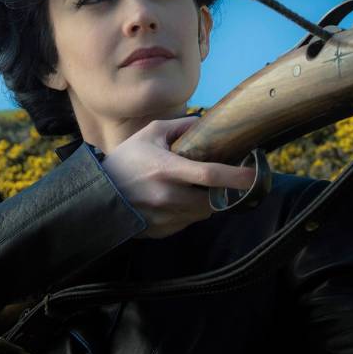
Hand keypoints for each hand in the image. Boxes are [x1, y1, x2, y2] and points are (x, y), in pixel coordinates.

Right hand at [100, 115, 255, 238]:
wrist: (97, 193)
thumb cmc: (125, 160)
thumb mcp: (150, 134)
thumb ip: (180, 127)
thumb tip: (205, 123)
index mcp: (167, 169)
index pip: (210, 175)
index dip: (236, 176)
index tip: (255, 175)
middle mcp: (167, 195)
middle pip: (212, 200)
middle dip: (222, 192)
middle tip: (222, 182)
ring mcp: (164, 216)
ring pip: (202, 213)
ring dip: (205, 203)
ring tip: (191, 189)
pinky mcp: (162, 230)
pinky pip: (188, 223)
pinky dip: (189, 213)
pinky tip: (175, 201)